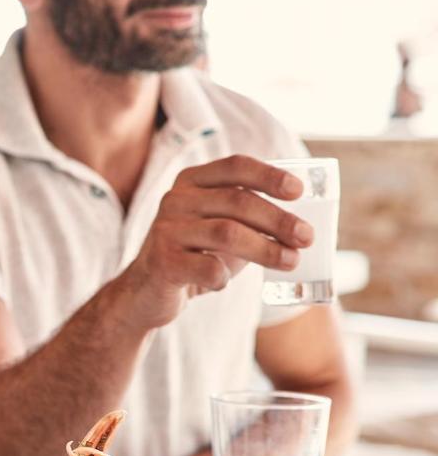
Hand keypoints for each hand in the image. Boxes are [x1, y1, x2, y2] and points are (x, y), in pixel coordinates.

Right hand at [118, 155, 312, 329]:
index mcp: (192, 181)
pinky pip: (207, 268)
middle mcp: (176, 199)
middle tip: (306, 237)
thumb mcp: (219, 225)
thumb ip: (250, 217)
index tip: (298, 192)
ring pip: (227, 233)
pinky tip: (224, 282)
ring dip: (266, 249)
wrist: (147, 289)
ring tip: (291, 261)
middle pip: (237, 201)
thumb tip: (302, 224)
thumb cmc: (195, 254)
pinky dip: (224, 277)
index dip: (270, 176)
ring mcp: (166, 230)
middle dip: (278, 219)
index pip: (235, 166)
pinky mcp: (162, 262)